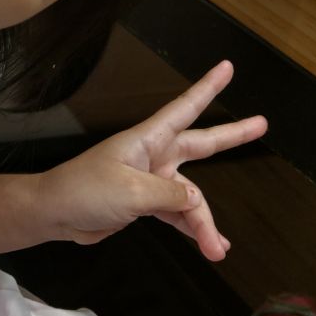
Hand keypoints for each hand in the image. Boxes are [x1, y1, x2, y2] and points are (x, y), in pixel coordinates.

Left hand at [36, 60, 264, 260]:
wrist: (54, 214)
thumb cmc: (86, 191)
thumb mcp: (132, 192)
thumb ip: (170, 195)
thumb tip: (195, 200)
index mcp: (148, 140)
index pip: (185, 108)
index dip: (207, 89)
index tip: (226, 67)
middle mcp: (153, 155)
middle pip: (200, 145)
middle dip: (231, 137)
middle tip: (262, 124)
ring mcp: (149, 179)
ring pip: (190, 194)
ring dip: (204, 221)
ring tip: (218, 249)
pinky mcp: (143, 203)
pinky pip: (177, 213)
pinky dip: (192, 229)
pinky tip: (209, 247)